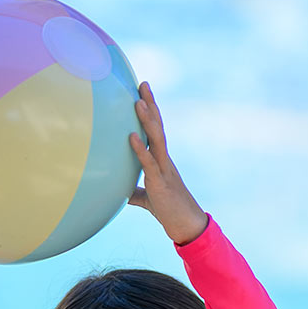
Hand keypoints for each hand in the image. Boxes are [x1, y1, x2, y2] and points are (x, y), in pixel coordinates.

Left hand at [127, 83, 207, 246]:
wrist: (186, 225)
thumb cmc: (169, 211)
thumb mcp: (149, 200)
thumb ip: (136, 193)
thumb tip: (121, 193)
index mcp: (161, 161)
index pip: (155, 130)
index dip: (149, 111)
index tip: (142, 92)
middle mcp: (164, 160)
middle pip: (157, 126)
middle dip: (150, 104)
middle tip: (142, 83)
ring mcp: (163, 169)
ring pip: (156, 139)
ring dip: (147, 120)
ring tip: (138, 101)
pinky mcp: (159, 182)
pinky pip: (148, 162)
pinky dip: (139, 149)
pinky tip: (131, 136)